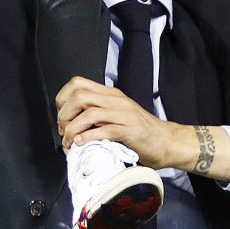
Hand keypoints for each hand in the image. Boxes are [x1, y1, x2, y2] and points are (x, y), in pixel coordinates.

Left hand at [56, 76, 179, 169]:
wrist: (169, 142)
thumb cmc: (141, 133)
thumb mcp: (117, 116)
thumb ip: (98, 114)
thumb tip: (71, 122)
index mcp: (111, 95)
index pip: (77, 84)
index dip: (62, 99)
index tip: (61, 118)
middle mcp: (117, 100)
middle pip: (80, 96)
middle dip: (65, 115)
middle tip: (63, 132)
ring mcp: (125, 114)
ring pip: (90, 112)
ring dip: (74, 129)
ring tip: (69, 142)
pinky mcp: (131, 131)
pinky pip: (105, 130)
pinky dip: (89, 137)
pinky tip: (82, 145)